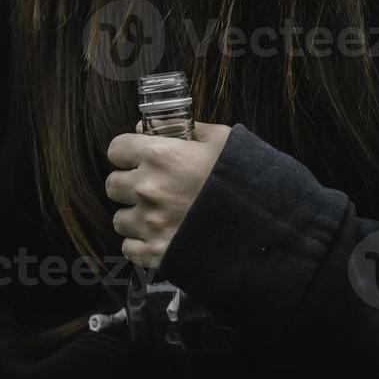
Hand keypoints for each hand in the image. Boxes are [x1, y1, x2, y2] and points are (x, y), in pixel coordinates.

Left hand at [104, 121, 232, 267]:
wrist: (265, 227)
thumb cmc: (244, 178)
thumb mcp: (221, 140)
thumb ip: (184, 129)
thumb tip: (151, 125)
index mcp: (160, 156)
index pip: (116, 149)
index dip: (127, 153)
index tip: (138, 158)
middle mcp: (147, 189)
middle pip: (112, 185)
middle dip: (128, 185)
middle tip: (149, 188)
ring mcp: (150, 223)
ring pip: (119, 219)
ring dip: (134, 217)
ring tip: (157, 216)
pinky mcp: (157, 253)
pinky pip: (129, 248)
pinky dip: (140, 244)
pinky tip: (159, 238)